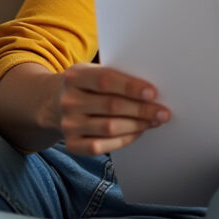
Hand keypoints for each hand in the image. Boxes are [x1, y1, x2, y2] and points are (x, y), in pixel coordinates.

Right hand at [50, 63, 169, 155]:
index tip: (153, 93)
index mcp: (75, 76)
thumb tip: (152, 91)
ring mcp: (68, 124)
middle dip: (142, 110)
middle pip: (111, 106)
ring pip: (109, 127)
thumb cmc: (87, 86)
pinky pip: (101, 146)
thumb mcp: (94, 72)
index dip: (131, 87)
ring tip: (154, 121)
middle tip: (163, 112)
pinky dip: (123, 140)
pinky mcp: (71, 144)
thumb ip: (117, 76)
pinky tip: (137, 132)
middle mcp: (68, 100)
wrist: (55, 103)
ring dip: (137, 125)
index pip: (105, 80)